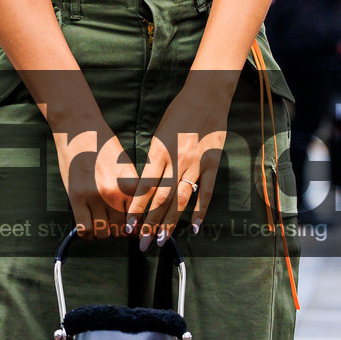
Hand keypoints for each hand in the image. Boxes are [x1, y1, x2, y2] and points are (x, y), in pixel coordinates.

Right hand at [53, 123, 136, 236]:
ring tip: (102, 224)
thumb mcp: (126, 166)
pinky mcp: (76, 198)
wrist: (80, 129)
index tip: (134, 229)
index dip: (137, 228)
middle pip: (122, 230)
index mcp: (131, 185)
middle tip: (116, 226)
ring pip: (104, 234)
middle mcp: (115, 193)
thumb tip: (135, 214)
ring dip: (104, 233)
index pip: (140, 219)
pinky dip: (88, 234)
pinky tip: (89, 226)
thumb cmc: (105, 145)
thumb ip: (132, 190)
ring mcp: (94, 197)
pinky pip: (84, 229)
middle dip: (120, 232)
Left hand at [123, 76, 237, 239]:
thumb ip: (153, 160)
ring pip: (181, 199)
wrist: (206, 95)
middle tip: (142, 243)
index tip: (128, 226)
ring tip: (162, 240)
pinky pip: (206, 192)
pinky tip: (194, 227)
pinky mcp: (213, 164)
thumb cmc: (178, 113)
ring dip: (171, 222)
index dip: (136, 209)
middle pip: (161, 199)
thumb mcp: (159, 134)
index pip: (145, 187)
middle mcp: (177, 160)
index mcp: (159, 151)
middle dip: (150, 223)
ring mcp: (196, 163)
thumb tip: (144, 186)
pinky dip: (200, 211)